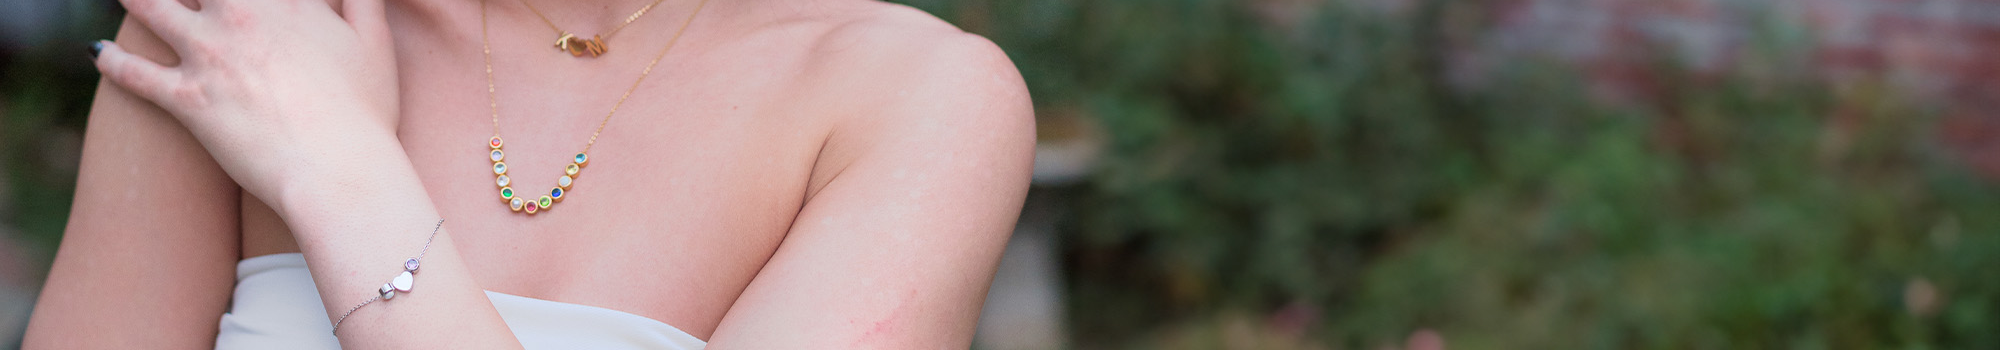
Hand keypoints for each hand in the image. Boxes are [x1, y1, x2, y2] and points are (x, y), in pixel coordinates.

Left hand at [92, 0, 400, 206]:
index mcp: (288, 0)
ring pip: (152, 8)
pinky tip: (98, 52)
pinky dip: (111, 60)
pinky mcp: (186, 99)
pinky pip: (134, 74)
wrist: (338, 171)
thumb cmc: (367, 113)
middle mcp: (242, 16)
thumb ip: (362, 3)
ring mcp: (210, 55)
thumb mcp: (375, 46)